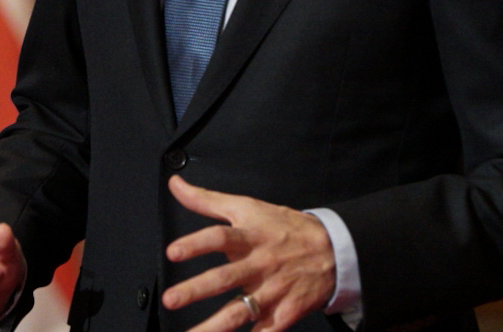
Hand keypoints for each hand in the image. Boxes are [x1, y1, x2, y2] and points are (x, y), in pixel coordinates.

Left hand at [161, 176, 334, 331]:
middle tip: (170, 300)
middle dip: (196, 290)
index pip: (220, 237)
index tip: (172, 252)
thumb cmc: (282, 227)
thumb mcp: (247, 207)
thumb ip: (206, 199)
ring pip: (241, 311)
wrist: (332, 250)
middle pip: (225, 278)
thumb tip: (175, 184)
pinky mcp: (286, 313)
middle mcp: (259, 265)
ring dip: (215, 326)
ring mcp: (273, 291)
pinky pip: (267, 331)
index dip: (196, 244)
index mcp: (249, 237)